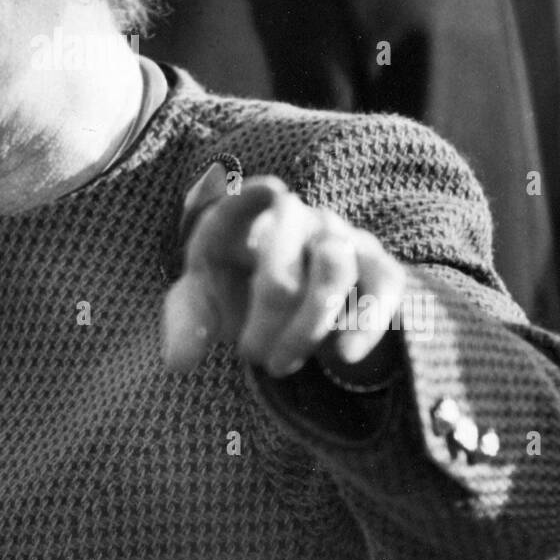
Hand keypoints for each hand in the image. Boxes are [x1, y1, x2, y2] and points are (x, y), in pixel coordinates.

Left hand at [162, 171, 406, 382]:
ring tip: (280, 366)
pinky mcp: (378, 269)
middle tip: (249, 354)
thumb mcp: (205, 311)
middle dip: (271, 300)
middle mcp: (296, 217)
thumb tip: (178, 360)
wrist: (291, 315)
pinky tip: (344, 354)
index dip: (251, 196)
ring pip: (335, 264)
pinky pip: (381, 286)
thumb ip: (187, 327)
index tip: (270, 193)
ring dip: (308, 321)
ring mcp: (340, 238)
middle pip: (291, 233)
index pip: (240, 201)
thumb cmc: (235, 300)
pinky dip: (366, 320)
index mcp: (243, 220)